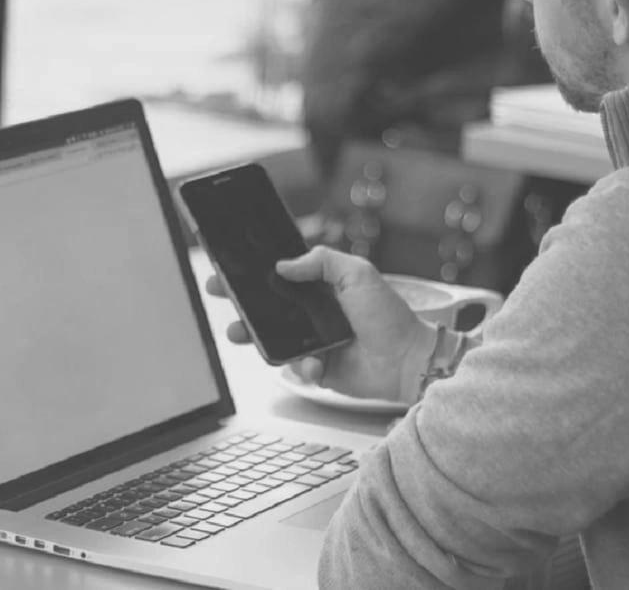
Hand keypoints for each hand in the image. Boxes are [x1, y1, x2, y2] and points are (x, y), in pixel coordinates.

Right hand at [205, 247, 432, 402]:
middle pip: (269, 305)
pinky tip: (316, 363)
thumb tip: (284, 265)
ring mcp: (313, 340)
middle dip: (241, 301)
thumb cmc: (389, 316)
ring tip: (239, 332)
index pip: (281, 275)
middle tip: (221, 293)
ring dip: (253, 335)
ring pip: (273, 337)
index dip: (255, 271)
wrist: (407, 361)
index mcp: (323, 286)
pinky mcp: (317, 367)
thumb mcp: (358, 273)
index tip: (232, 267)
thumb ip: (321, 261)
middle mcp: (314, 312)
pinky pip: (294, 366)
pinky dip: (301, 365)